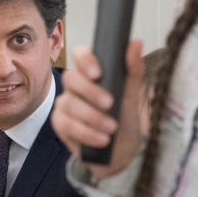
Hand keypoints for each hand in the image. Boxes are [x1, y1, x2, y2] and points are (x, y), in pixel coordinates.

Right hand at [51, 40, 144, 179]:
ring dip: (92, 117)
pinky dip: (86, 133)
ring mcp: (66, 105)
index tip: (98, 74)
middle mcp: (75, 86)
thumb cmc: (125, 121)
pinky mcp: (61, 125)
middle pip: (71, 78)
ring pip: (69, 104)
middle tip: (109, 104)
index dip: (85, 60)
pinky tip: (101, 139)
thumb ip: (133, 71)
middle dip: (90, 93)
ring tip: (111, 129)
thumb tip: (136, 43)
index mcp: (92, 73)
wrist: (121, 153)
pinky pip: (67, 125)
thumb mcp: (133, 97)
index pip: (80, 55)